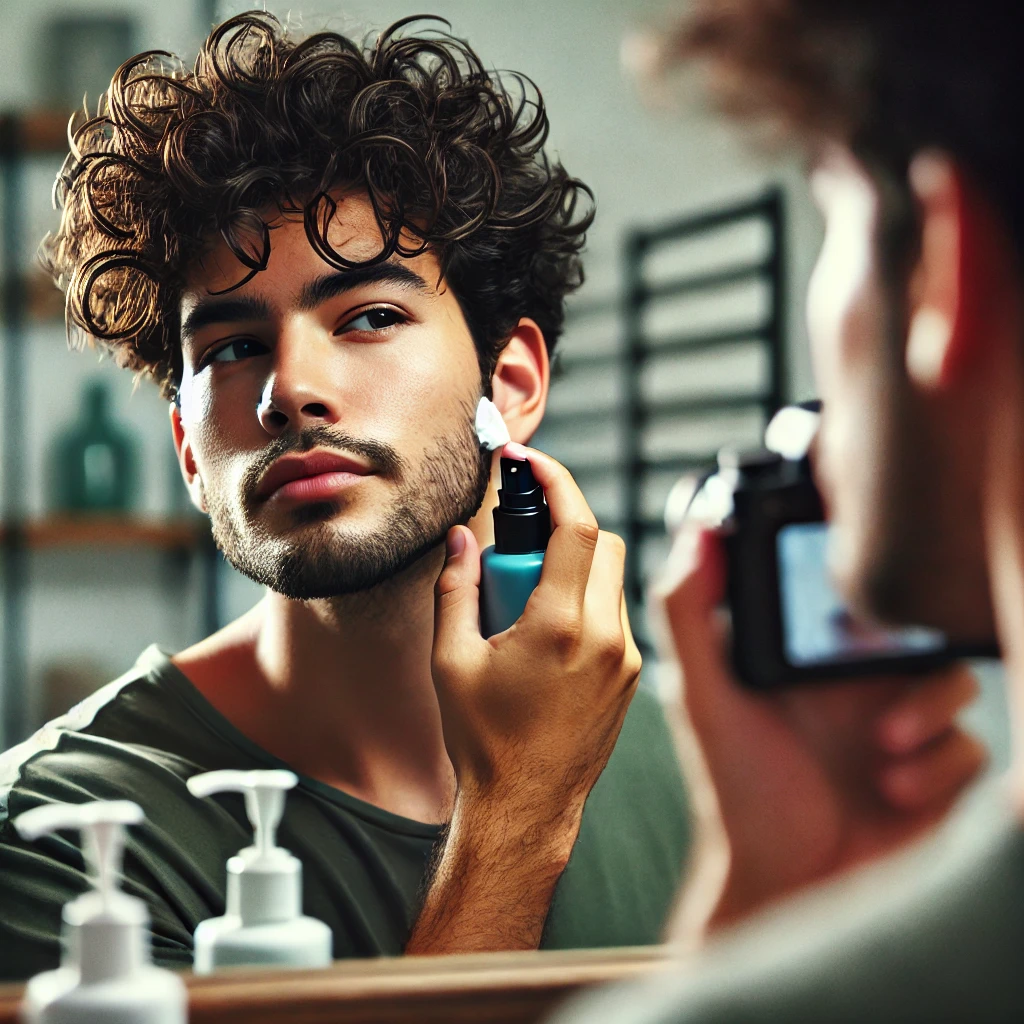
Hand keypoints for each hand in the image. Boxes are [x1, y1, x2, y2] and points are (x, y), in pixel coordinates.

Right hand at [432, 442, 639, 838]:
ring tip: (525, 605)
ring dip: (572, 565)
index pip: (575, 525)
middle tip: (515, 550)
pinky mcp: (632, 676)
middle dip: (560, 524)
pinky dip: (585, 600)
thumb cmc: (484, 741)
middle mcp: (605, 636)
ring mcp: (626, 658)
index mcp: (559, 626)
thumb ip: (455, 587)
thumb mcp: (451, 660)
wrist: (526, 808)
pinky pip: (614, 612)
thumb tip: (460, 537)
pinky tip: (547, 634)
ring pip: (611, 576)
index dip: (554, 480)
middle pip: (600, 541)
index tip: (529, 462)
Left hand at [654, 526, 985, 937]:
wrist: (785, 886)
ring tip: (884, 746)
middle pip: (912, 627)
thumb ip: (690, 614)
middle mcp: (856, 686)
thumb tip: (696, 533)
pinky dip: (939, 764)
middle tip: (879, 664)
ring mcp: (900, 726)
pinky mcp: (936, 772)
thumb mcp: (704, 697)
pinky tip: (895, 790)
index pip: (847, 593)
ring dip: (927, 709)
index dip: (858, 578)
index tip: (858, 574)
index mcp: (807, 658)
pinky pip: (970, 745)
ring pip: (951, 680)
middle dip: (907, 641)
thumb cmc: (736, 792)